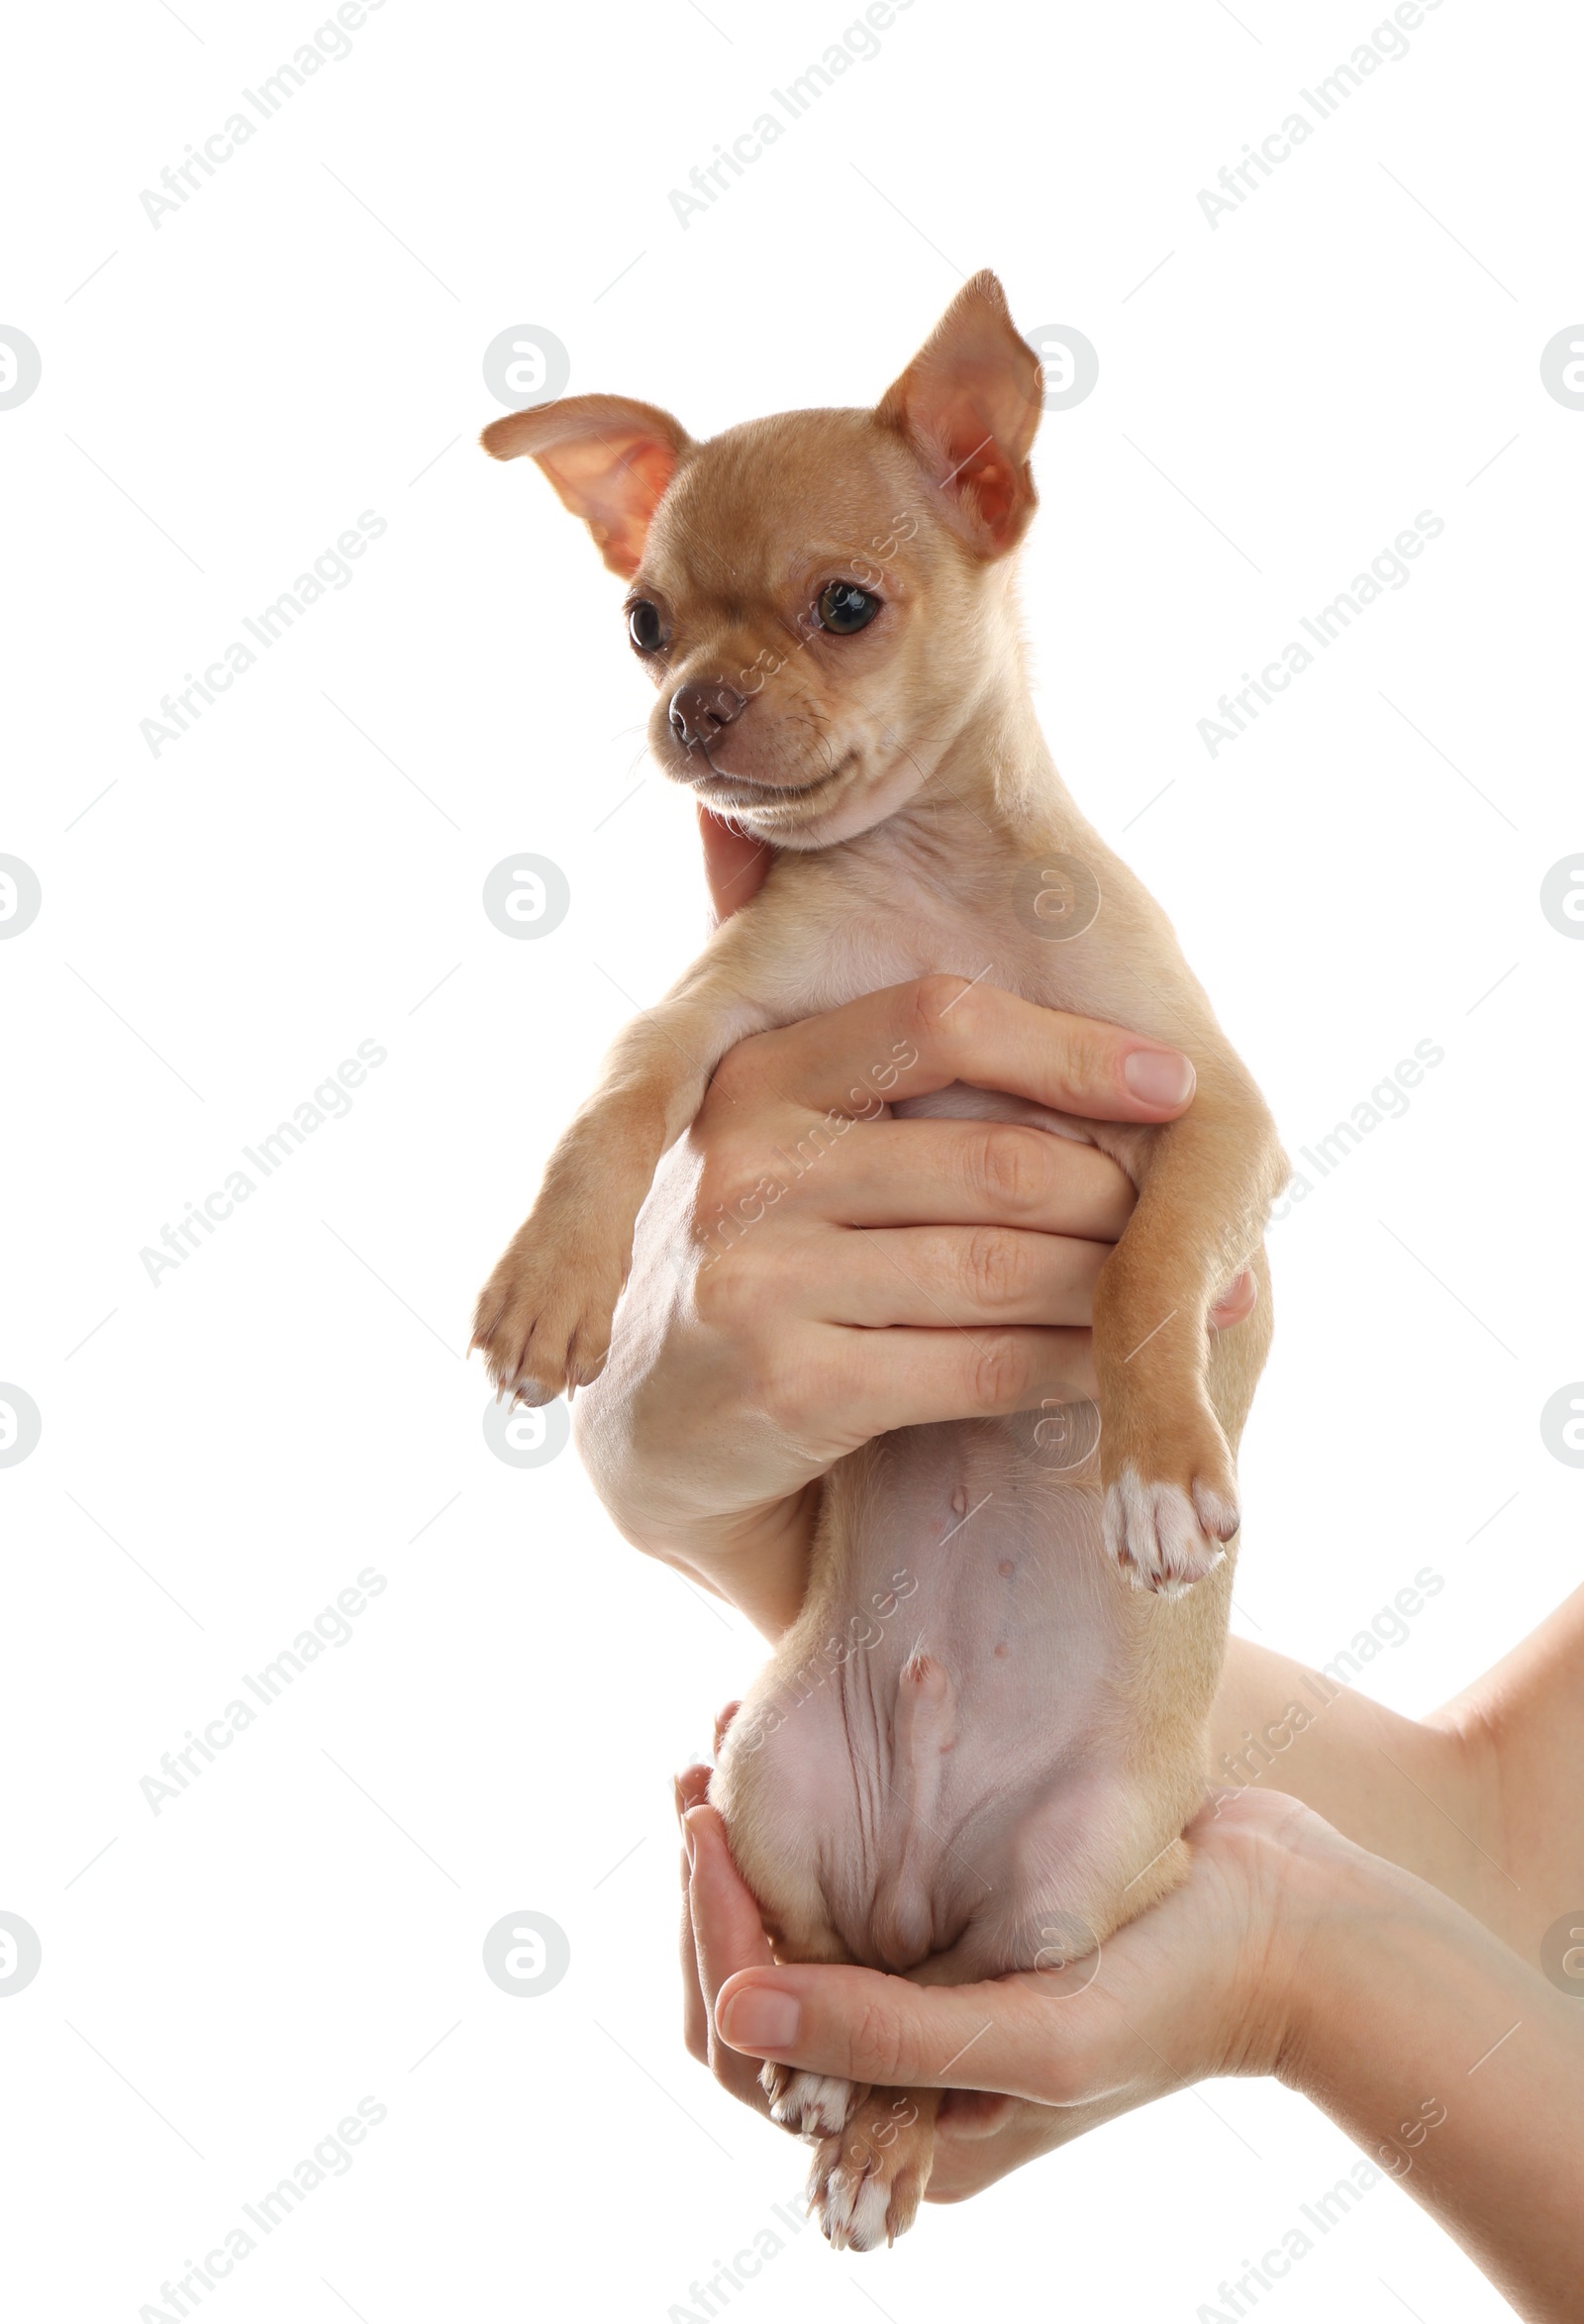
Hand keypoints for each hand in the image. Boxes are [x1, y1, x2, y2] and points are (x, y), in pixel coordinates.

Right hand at [576, 815, 1254, 1634]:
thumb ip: (863, 1063)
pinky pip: (985, 1366)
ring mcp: (755, 1279)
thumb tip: (1025, 974)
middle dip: (1118, 1195)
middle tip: (1193, 1213)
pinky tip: (1122, 1366)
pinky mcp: (790, 1388)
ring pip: (1001, 1269)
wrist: (662, 1440)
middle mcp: (739, 1165)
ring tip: (1194, 1296)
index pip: (935, 1021)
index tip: (1177, 1083)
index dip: (1073, 1049)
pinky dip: (1075, 1367)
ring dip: (1115, 1289)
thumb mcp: (779, 1148)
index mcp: (748, 1076)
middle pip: (991, 1160)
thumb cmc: (763, 1270)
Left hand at [683, 1774, 1583, 2323]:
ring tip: (715, 1751)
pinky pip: (834, 1888)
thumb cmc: (1178, 1990)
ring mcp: (921, 1999)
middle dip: (706, 1893)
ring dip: (740, 1853)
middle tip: (691, 1776)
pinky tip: (774, 1752)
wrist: (1287, 1920)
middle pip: (745, 1999)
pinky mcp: (946, 1929)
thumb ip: (884, 2034)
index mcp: (909, 2130)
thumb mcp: (1035, 2029)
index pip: (751, 2059)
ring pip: (780, 1937)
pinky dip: (794, 1829)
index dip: (710, 1947)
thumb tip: (734, 2016)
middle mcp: (900, 2076)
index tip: (701, 1830)